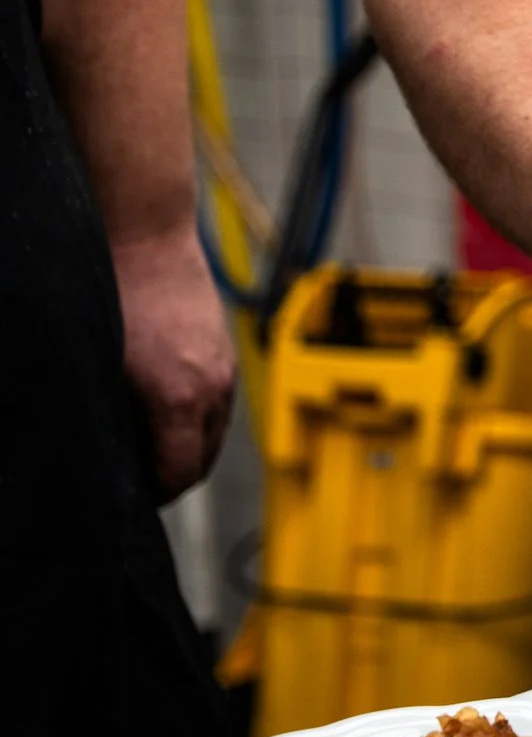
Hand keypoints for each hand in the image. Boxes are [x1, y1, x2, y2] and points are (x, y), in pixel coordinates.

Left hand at [114, 229, 237, 500]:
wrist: (146, 236)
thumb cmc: (114, 296)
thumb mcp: (101, 369)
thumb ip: (112, 419)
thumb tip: (106, 454)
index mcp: (182, 400)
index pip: (179, 476)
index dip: (154, 496)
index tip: (131, 500)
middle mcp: (214, 388)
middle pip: (203, 460)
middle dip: (173, 477)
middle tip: (136, 481)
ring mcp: (224, 367)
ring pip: (215, 431)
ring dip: (188, 446)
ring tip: (148, 445)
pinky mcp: (225, 349)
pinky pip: (219, 401)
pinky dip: (198, 417)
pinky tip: (164, 406)